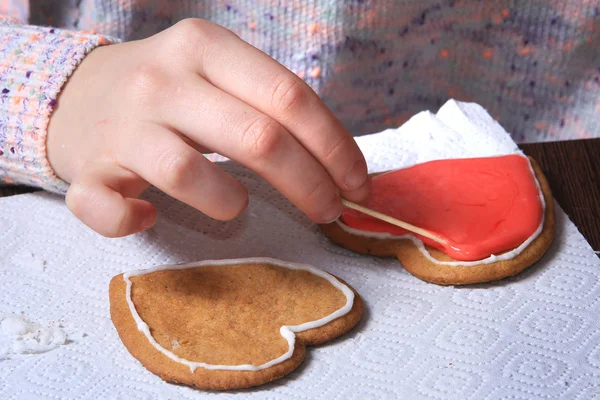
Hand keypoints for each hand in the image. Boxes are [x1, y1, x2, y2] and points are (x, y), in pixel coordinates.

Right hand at [47, 19, 369, 236]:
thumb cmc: (167, 91)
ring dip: (229, 204)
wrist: (76, 95)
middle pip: (258, 138)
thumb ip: (268, 104)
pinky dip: (133, 220)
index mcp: (205, 48)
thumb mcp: (216, 72)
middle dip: (309, 184)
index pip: (288, 97)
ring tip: (236, 207)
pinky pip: (110, 208)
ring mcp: (124, 126)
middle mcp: (164, 80)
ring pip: (190, 173)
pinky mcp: (88, 170)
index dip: (334, 145)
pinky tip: (149, 215)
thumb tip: (339, 162)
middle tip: (328, 211)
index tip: (357, 181)